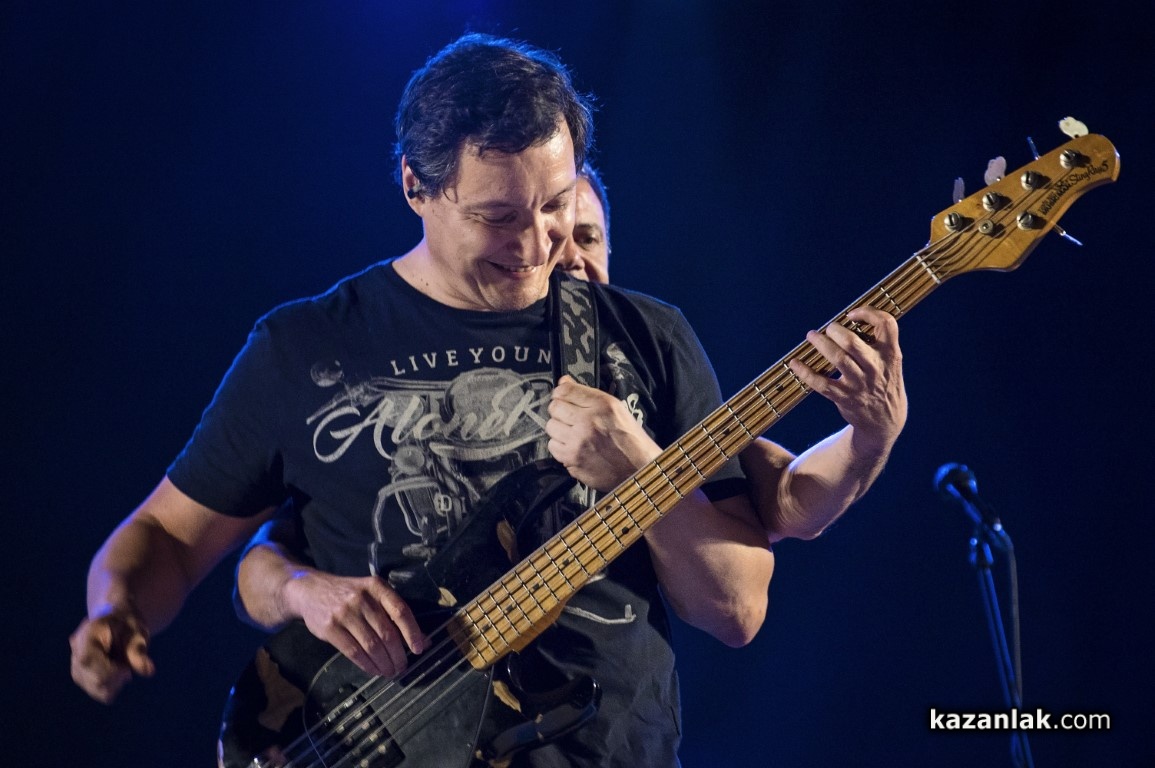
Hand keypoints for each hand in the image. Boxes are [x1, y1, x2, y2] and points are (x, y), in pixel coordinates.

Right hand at [69, 609, 154, 703]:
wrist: (119, 623)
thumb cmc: (128, 625)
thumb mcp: (137, 633)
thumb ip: (138, 652)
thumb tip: (149, 671)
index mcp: (88, 633)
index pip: (88, 660)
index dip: (110, 670)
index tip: (127, 669)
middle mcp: (76, 649)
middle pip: (94, 679)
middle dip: (118, 678)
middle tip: (128, 666)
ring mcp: (76, 664)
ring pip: (96, 689)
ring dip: (116, 683)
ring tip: (122, 667)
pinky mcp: (80, 676)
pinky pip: (97, 692)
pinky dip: (112, 686)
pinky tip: (117, 673)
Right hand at [283, 570, 426, 677]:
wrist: (310, 590)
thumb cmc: (349, 594)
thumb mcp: (372, 594)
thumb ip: (394, 612)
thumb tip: (423, 639)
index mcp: (377, 587)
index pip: (400, 611)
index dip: (412, 632)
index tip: (419, 649)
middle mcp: (362, 598)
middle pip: (387, 633)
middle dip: (398, 655)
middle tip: (402, 667)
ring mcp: (344, 613)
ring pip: (371, 645)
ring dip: (384, 663)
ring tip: (390, 672)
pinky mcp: (330, 628)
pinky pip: (353, 652)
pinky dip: (367, 665)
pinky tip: (374, 670)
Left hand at [545, 375, 660, 490]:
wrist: (638, 469)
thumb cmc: (630, 440)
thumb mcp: (616, 409)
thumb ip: (588, 395)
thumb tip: (564, 382)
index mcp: (602, 405)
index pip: (565, 390)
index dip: (561, 392)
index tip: (562, 396)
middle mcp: (588, 422)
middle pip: (554, 407)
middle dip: (560, 410)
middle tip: (570, 416)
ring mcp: (578, 442)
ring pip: (551, 426)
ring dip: (559, 428)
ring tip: (573, 433)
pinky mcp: (572, 459)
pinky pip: (552, 446)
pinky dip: (560, 446)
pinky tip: (573, 446)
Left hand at [787, 306, 906, 454]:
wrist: (885, 421)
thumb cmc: (883, 382)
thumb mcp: (890, 362)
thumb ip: (877, 343)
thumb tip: (847, 321)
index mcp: (890, 354)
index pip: (886, 324)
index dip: (869, 313)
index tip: (852, 314)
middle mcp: (876, 367)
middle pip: (851, 342)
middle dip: (834, 330)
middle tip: (828, 329)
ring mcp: (860, 383)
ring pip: (837, 359)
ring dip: (820, 344)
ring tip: (811, 336)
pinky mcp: (845, 397)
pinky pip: (821, 383)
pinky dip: (805, 372)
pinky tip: (795, 364)